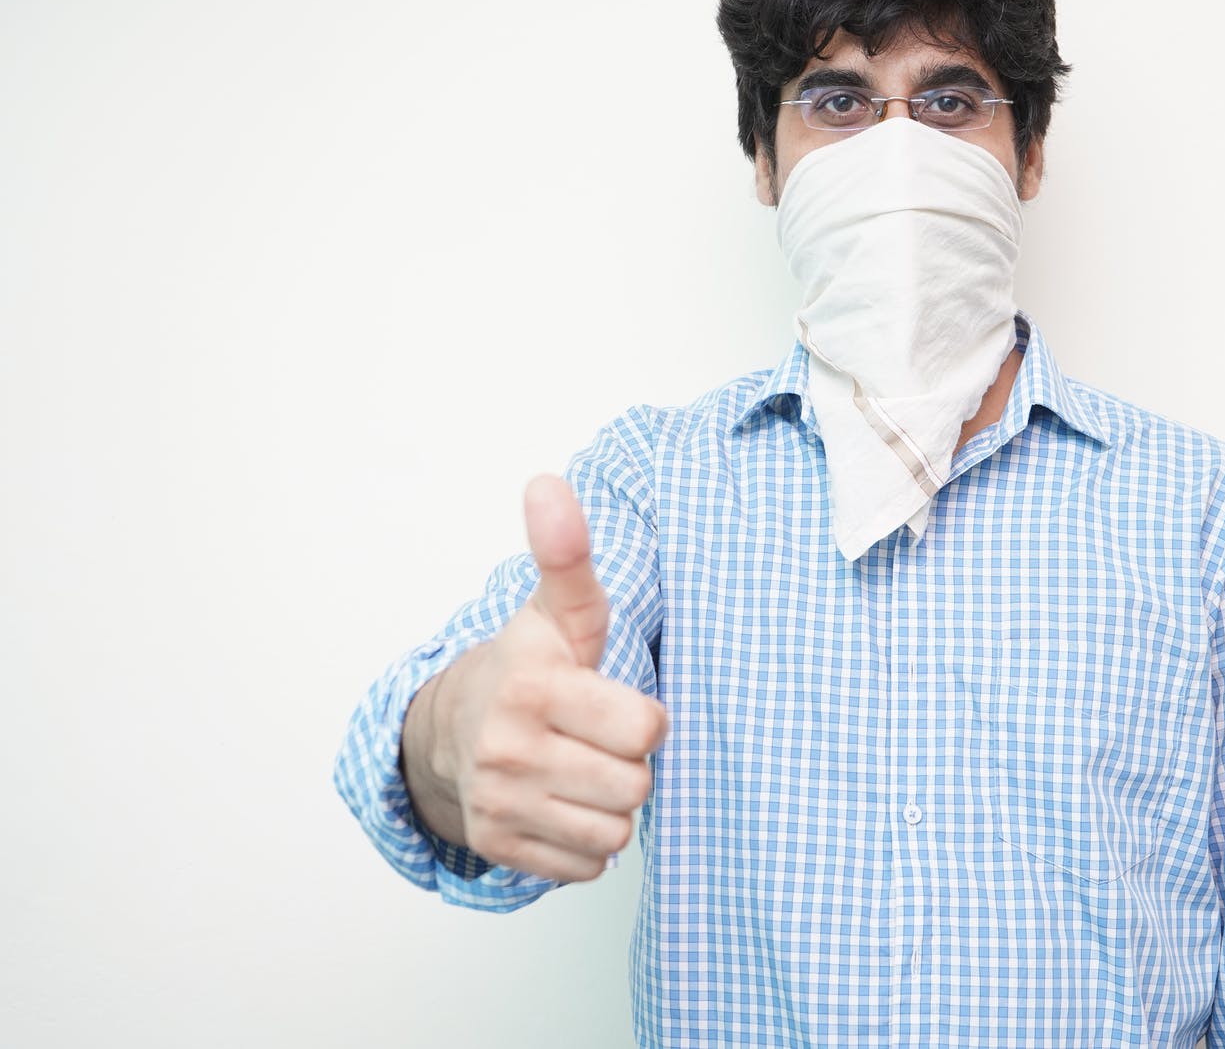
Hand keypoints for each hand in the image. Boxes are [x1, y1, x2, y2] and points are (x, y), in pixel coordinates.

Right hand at [404, 474, 667, 881]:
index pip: (646, 729)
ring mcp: (497, 802)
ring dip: (609, 806)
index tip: (612, 702)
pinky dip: (582, 843)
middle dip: (628, 764)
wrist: (453, 727)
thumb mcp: (558, 610)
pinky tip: (559, 803)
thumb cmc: (530, 665)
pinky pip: (584, 867)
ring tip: (579, 769)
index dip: (643, 718)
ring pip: (614, 831)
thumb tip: (548, 483)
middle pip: (635, 786)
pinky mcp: (496, 846)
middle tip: (594, 739)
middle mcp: (507, 749)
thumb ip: (567, 553)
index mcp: (533, 687)